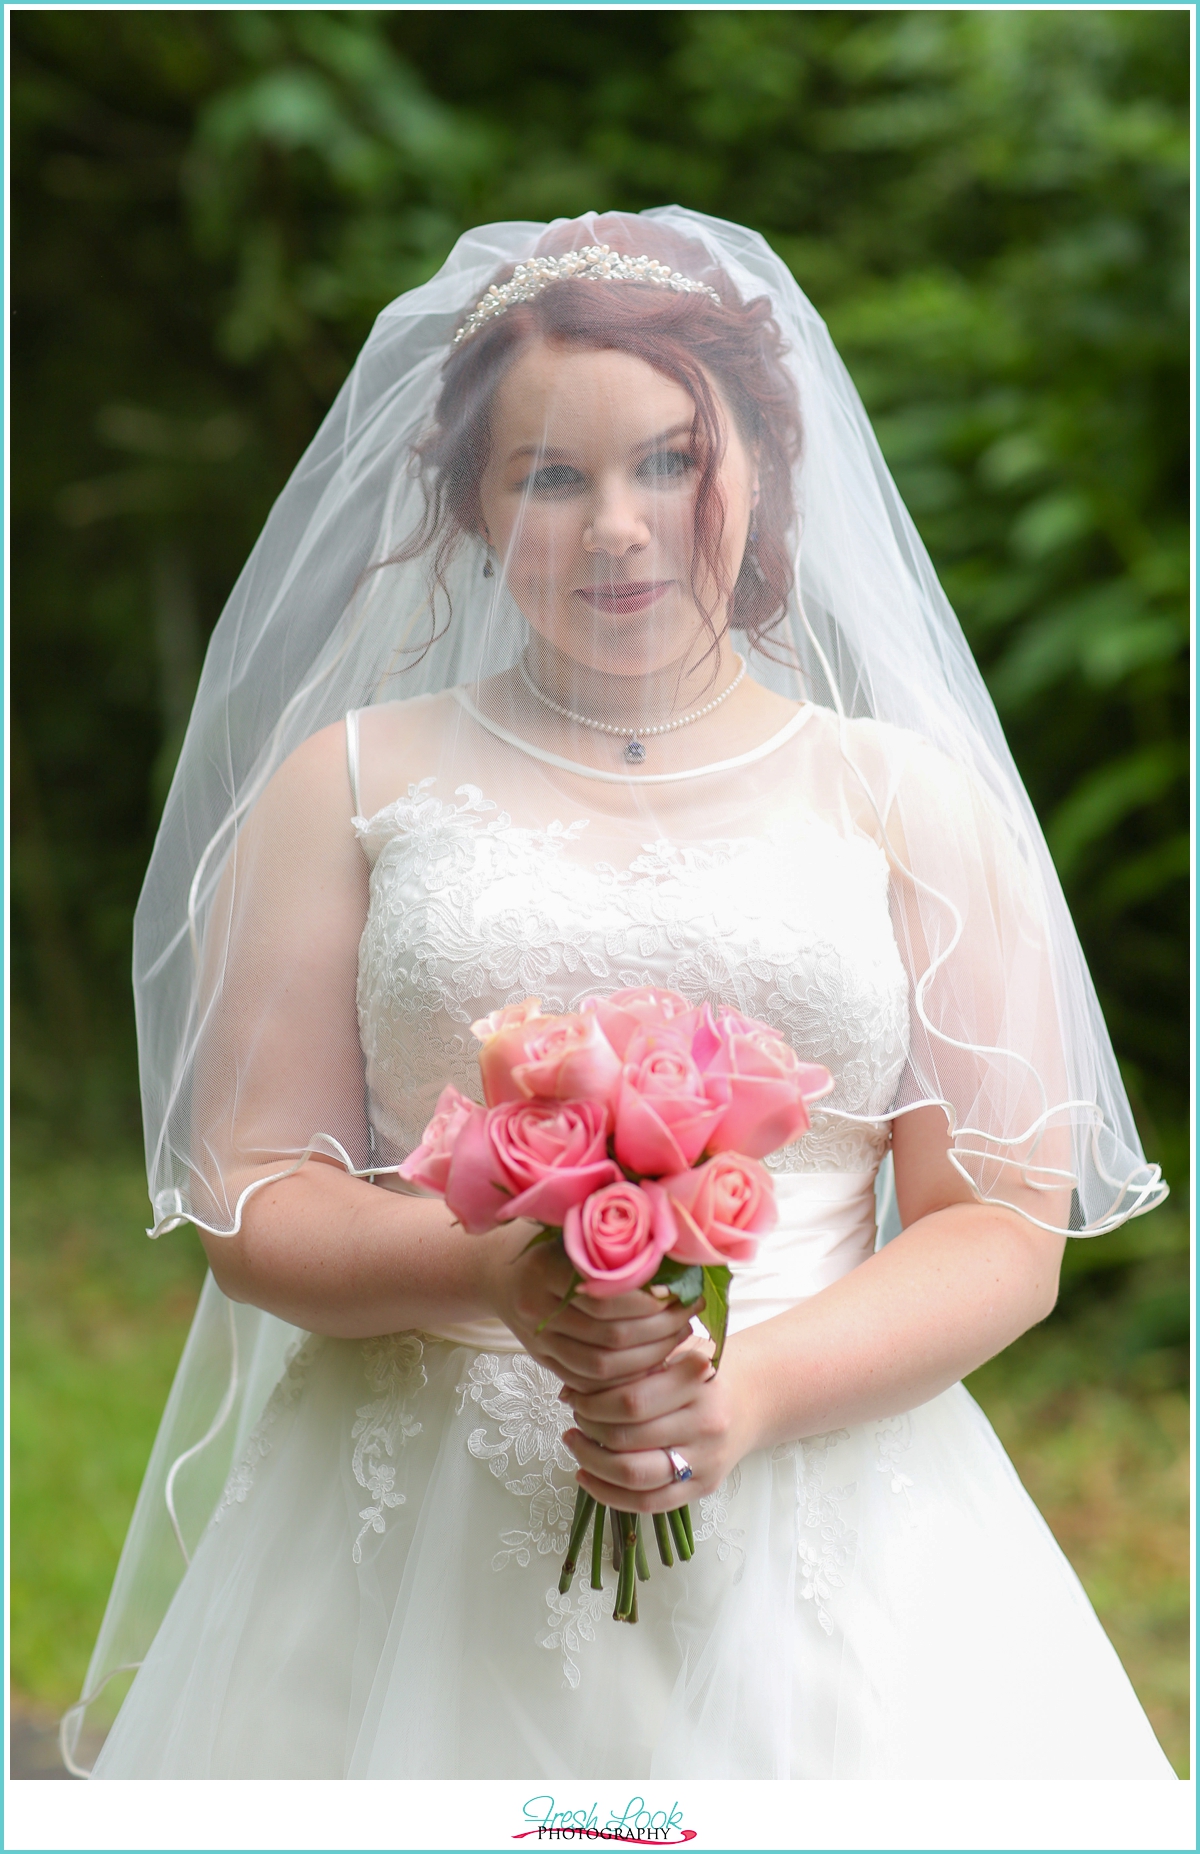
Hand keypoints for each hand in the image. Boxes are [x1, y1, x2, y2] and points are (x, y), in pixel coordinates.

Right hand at [482, 1224, 694, 1392]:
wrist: (500, 1274)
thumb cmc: (552, 1246)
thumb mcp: (575, 1232)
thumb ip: (614, 1243)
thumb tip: (677, 1259)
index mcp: (544, 1269)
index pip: (607, 1297)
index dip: (651, 1301)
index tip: (683, 1292)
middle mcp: (535, 1308)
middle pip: (610, 1335)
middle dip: (661, 1329)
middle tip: (690, 1314)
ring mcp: (538, 1340)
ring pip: (603, 1366)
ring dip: (650, 1357)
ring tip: (679, 1336)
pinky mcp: (544, 1362)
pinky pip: (589, 1382)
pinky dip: (625, 1377)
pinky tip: (652, 1359)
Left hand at [562, 1336, 758, 1511]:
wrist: (749, 1400)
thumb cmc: (699, 1373)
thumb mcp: (673, 1352)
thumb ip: (628, 1366)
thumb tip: (569, 1388)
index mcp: (697, 1381)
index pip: (630, 1400)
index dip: (592, 1402)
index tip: (573, 1396)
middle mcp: (705, 1423)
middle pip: (629, 1438)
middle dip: (588, 1429)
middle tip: (575, 1418)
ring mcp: (705, 1460)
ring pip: (634, 1475)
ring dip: (592, 1462)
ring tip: (575, 1445)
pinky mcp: (702, 1488)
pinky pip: (647, 1503)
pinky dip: (608, 1494)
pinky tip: (586, 1475)